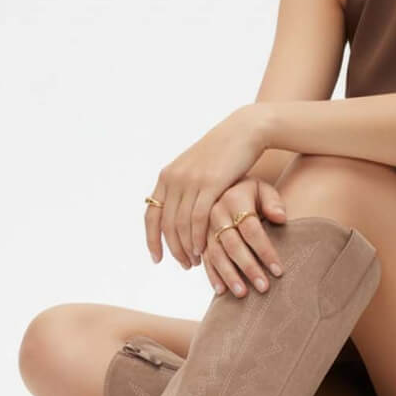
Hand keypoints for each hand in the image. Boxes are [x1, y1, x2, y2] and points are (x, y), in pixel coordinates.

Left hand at [145, 105, 267, 267]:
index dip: (151, 240)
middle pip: (166, 224)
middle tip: (183, 264)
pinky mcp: (210, 183)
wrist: (244, 132)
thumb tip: (178, 210)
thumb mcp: (196, 169)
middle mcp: (174, 179)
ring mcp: (191, 181)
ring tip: (194, 262)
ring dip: (186, 247)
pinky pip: (198, 218)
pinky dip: (198, 237)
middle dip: (173, 248)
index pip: (151, 215)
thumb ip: (185, 188)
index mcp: (167, 176)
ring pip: (181, 224)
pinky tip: (203, 249)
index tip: (157, 259)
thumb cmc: (224, 154)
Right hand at [201, 177, 286, 297]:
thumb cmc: (250, 194)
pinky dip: (212, 275)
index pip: (252, 229)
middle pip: (233, 245)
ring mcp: (204, 227)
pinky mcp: (198, 239)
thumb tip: (281, 218)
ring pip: (217, 255)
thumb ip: (273, 202)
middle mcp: (215, 213)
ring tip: (243, 294)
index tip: (279, 271)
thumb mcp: (263, 190)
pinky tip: (221, 291)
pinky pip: (204, 259)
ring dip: (229, 275)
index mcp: (234, 199)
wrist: (223, 188)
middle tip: (263, 287)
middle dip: (249, 268)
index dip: (265, 250)